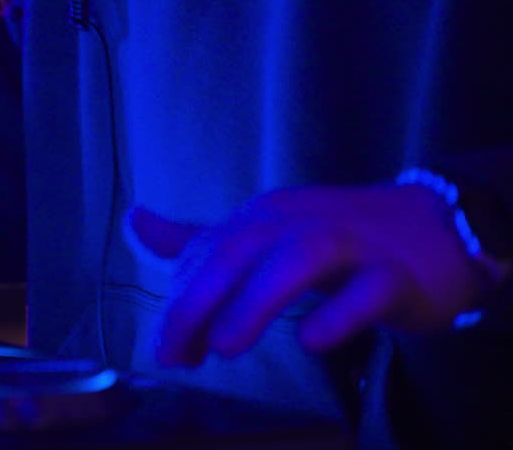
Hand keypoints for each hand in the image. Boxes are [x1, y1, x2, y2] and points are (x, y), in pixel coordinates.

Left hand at [129, 185, 488, 366]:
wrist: (438, 228)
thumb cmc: (337, 239)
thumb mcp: (263, 234)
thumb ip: (200, 239)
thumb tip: (133, 222)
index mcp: (265, 216)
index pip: (208, 252)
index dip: (180, 299)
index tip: (165, 346)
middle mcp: (301, 221)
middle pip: (238, 252)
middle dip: (197, 303)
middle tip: (174, 354)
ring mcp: (354, 243)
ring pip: (298, 260)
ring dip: (255, 302)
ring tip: (225, 347)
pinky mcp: (397, 274)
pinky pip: (368, 290)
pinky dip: (338, 314)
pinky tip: (312, 341)